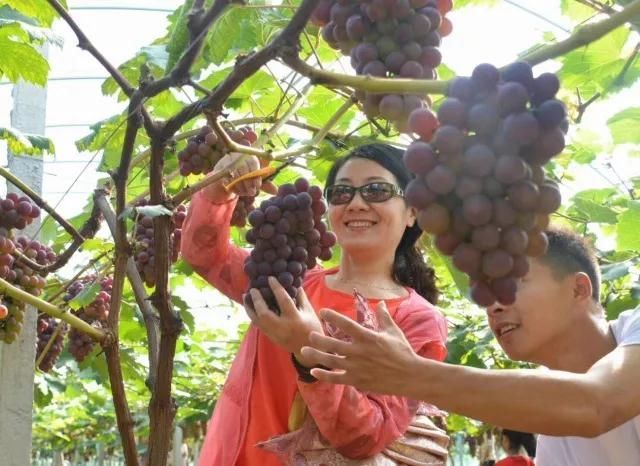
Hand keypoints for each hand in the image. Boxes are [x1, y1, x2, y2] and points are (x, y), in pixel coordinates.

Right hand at [203, 152, 275, 202]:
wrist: (226, 176)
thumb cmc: (245, 177)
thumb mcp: (255, 180)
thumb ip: (265, 185)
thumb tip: (275, 191)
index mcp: (250, 156)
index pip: (254, 164)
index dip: (256, 176)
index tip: (257, 186)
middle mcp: (239, 156)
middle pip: (244, 169)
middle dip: (248, 183)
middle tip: (251, 192)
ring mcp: (228, 160)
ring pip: (235, 174)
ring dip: (241, 186)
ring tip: (244, 193)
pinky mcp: (219, 168)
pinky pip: (226, 178)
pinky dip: (232, 186)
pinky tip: (236, 191)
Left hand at [245, 277, 323, 365]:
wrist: (309, 350)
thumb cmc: (312, 328)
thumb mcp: (309, 312)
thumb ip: (301, 297)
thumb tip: (294, 282)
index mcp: (294, 319)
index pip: (283, 300)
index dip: (276, 288)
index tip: (270, 278)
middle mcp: (282, 327)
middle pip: (264, 314)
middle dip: (257, 300)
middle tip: (253, 289)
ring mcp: (275, 334)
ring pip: (257, 321)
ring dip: (249, 308)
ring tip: (245, 296)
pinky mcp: (270, 338)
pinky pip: (258, 325)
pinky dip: (253, 315)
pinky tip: (250, 306)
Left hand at [300, 301, 419, 395]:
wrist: (410, 376)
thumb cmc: (403, 352)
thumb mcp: (394, 331)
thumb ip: (384, 317)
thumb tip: (380, 302)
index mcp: (368, 337)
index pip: (346, 324)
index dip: (333, 317)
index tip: (322, 311)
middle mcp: (359, 352)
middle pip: (333, 344)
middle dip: (318, 339)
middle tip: (309, 334)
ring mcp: (356, 367)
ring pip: (331, 361)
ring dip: (316, 356)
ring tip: (304, 351)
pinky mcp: (357, 380)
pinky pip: (337, 378)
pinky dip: (324, 376)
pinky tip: (314, 372)